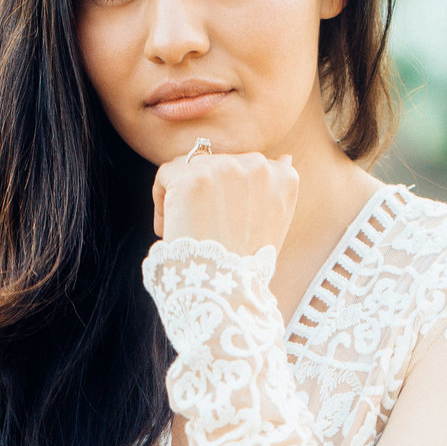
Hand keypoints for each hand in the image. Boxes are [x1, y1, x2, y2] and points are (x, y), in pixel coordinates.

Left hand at [152, 149, 298, 253]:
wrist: (225, 288)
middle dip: (204, 196)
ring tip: (190, 230)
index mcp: (283, 177)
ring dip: (182, 198)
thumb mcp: (274, 223)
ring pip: (188, 168)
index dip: (227, 196)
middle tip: (206, 231)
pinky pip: (165, 175)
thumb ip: (275, 188)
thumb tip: (284, 157)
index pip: (242, 168)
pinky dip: (161, 204)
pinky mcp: (192, 175)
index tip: (225, 224)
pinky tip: (174, 229)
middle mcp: (258, 165)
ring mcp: (225, 167)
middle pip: (215, 164)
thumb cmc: (245, 263)